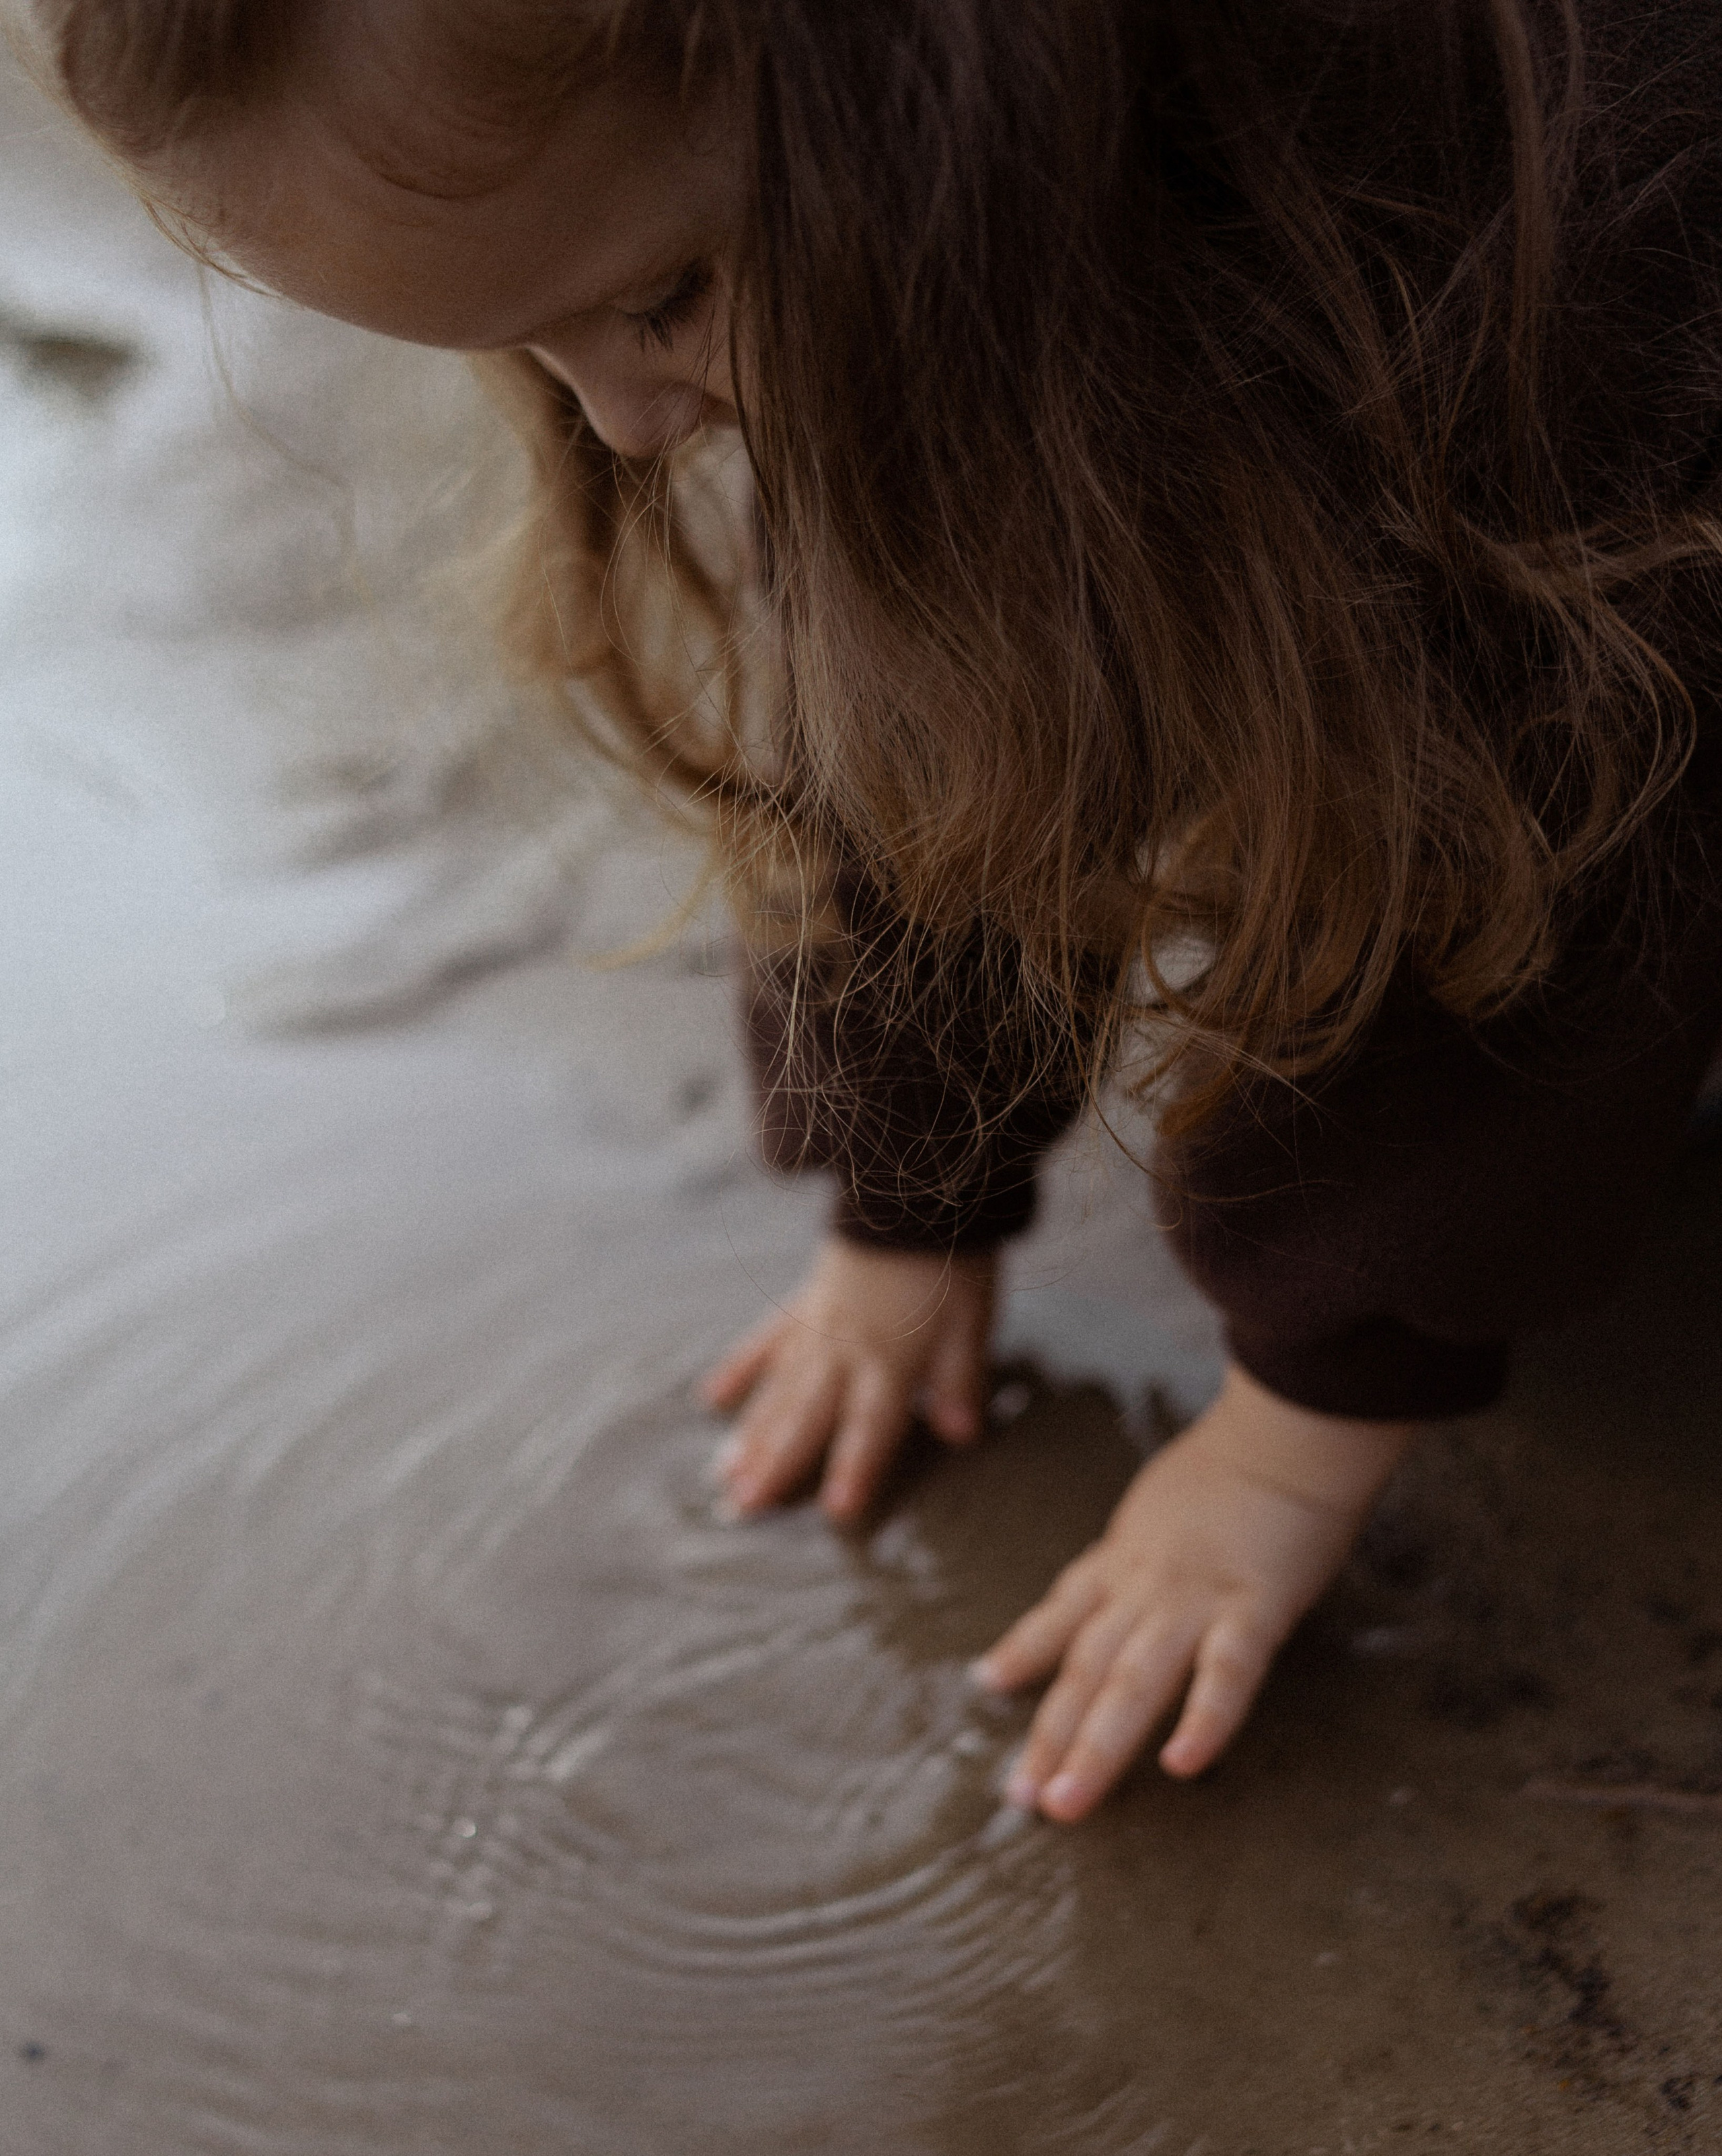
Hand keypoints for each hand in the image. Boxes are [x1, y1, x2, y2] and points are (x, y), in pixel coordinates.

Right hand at [701, 1236, 997, 1521]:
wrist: (913, 1192)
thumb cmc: (950, 1262)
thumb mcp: (971, 1321)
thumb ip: (961, 1379)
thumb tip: (962, 1435)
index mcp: (891, 1358)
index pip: (872, 1423)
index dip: (856, 1467)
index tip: (836, 1511)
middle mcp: (844, 1349)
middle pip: (807, 1414)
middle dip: (776, 1463)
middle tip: (743, 1506)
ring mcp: (816, 1325)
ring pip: (778, 1388)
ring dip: (751, 1433)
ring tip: (724, 1475)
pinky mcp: (804, 1302)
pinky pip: (765, 1339)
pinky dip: (739, 1369)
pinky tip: (713, 1398)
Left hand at [974, 1363, 1411, 1819]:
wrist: (1288, 1425)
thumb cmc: (1243, 1461)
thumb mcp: (1169, 1501)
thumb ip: (1150, 1544)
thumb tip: (1135, 1569)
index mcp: (1127, 1556)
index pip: (1065, 1611)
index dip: (1025, 1650)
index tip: (988, 1684)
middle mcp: (1144, 1584)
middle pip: (1086, 1667)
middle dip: (1051, 1735)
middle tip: (1019, 1798)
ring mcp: (1195, 1598)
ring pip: (1133, 1682)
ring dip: (1096, 1747)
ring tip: (1065, 1804)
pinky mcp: (1254, 1607)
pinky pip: (1225, 1673)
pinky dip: (1203, 1720)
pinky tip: (1182, 1765)